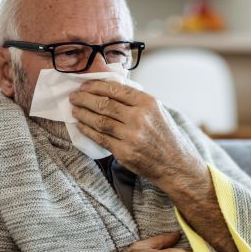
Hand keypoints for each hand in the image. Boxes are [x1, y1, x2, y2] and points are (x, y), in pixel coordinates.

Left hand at [69, 80, 206, 185]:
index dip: (95, 86)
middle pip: (103, 104)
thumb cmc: (167, 137)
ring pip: (99, 120)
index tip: (84, 85)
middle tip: (74, 97)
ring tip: (74, 109)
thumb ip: (136, 101)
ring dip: (83, 114)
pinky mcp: (124, 152)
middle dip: (84, 99)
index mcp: (148, 103)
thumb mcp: (158, 112)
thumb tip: (110, 89)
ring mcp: (131, 136)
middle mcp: (139, 118)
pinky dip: (88, 130)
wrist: (177, 166)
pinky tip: (81, 125)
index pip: (115, 89)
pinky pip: (100, 138)